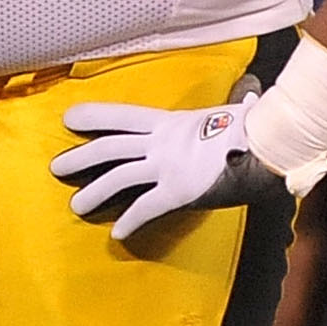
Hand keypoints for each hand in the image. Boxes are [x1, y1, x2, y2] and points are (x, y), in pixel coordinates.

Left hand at [52, 94, 276, 241]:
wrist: (269, 145)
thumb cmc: (257, 126)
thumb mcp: (237, 110)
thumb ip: (235, 103)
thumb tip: (253, 91)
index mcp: (171, 122)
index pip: (123, 116)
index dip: (94, 116)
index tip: (68, 118)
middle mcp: (162, 142)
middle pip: (110, 149)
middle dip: (80, 158)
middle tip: (56, 168)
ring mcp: (168, 166)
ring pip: (119, 179)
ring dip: (94, 193)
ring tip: (75, 206)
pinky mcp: (178, 191)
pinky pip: (147, 209)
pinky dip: (130, 222)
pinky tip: (118, 234)